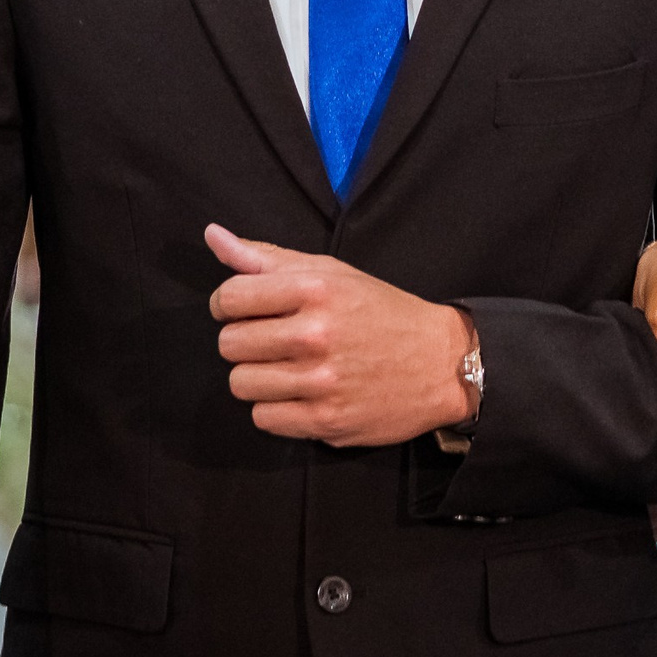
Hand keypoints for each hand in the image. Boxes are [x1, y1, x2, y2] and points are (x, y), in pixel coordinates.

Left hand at [207, 224, 474, 445]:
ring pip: (241, 384)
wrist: (443, 363)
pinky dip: (276, 409)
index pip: (229, 297)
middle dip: (246, 342)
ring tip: (289, 369)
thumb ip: (268, 258)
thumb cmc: (383, 312)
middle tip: (276, 342)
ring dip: (259, 378)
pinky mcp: (327, 421)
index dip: (230, 305)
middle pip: (229, 344)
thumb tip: (213, 236)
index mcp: (315, 289)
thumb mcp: (333, 273)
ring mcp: (321, 381)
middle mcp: (316, 333)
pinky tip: (301, 394)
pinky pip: (263, 418)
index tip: (249, 311)